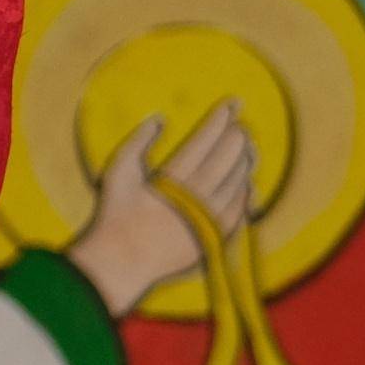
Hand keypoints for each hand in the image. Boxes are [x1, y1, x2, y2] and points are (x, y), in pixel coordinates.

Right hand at [63, 102, 256, 317]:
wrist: (121, 260)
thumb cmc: (115, 213)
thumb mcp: (118, 170)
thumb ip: (138, 141)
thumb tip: (159, 119)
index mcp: (175, 179)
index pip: (205, 141)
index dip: (220, 121)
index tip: (231, 105)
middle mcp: (197, 199)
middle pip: (227, 161)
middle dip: (237, 138)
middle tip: (243, 125)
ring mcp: (208, 221)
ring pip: (237, 185)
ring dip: (245, 164)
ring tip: (249, 149)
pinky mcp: (213, 239)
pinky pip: (238, 214)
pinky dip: (245, 196)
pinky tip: (248, 185)